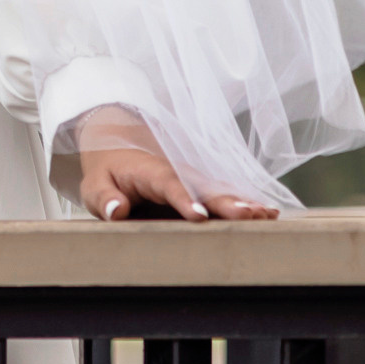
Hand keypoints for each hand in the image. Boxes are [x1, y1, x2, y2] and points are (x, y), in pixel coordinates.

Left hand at [74, 111, 276, 224]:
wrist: (118, 146)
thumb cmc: (107, 171)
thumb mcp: (95, 184)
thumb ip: (104, 198)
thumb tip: (117, 211)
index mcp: (150, 171)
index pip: (168, 184)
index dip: (184, 200)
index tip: (200, 216)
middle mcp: (177, 173)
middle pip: (204, 188)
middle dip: (226, 202)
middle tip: (249, 215)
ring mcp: (192, 181)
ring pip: (220, 191)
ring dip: (243, 202)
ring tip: (267, 214)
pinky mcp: (200, 190)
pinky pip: (224, 196)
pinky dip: (245, 203)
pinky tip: (269, 213)